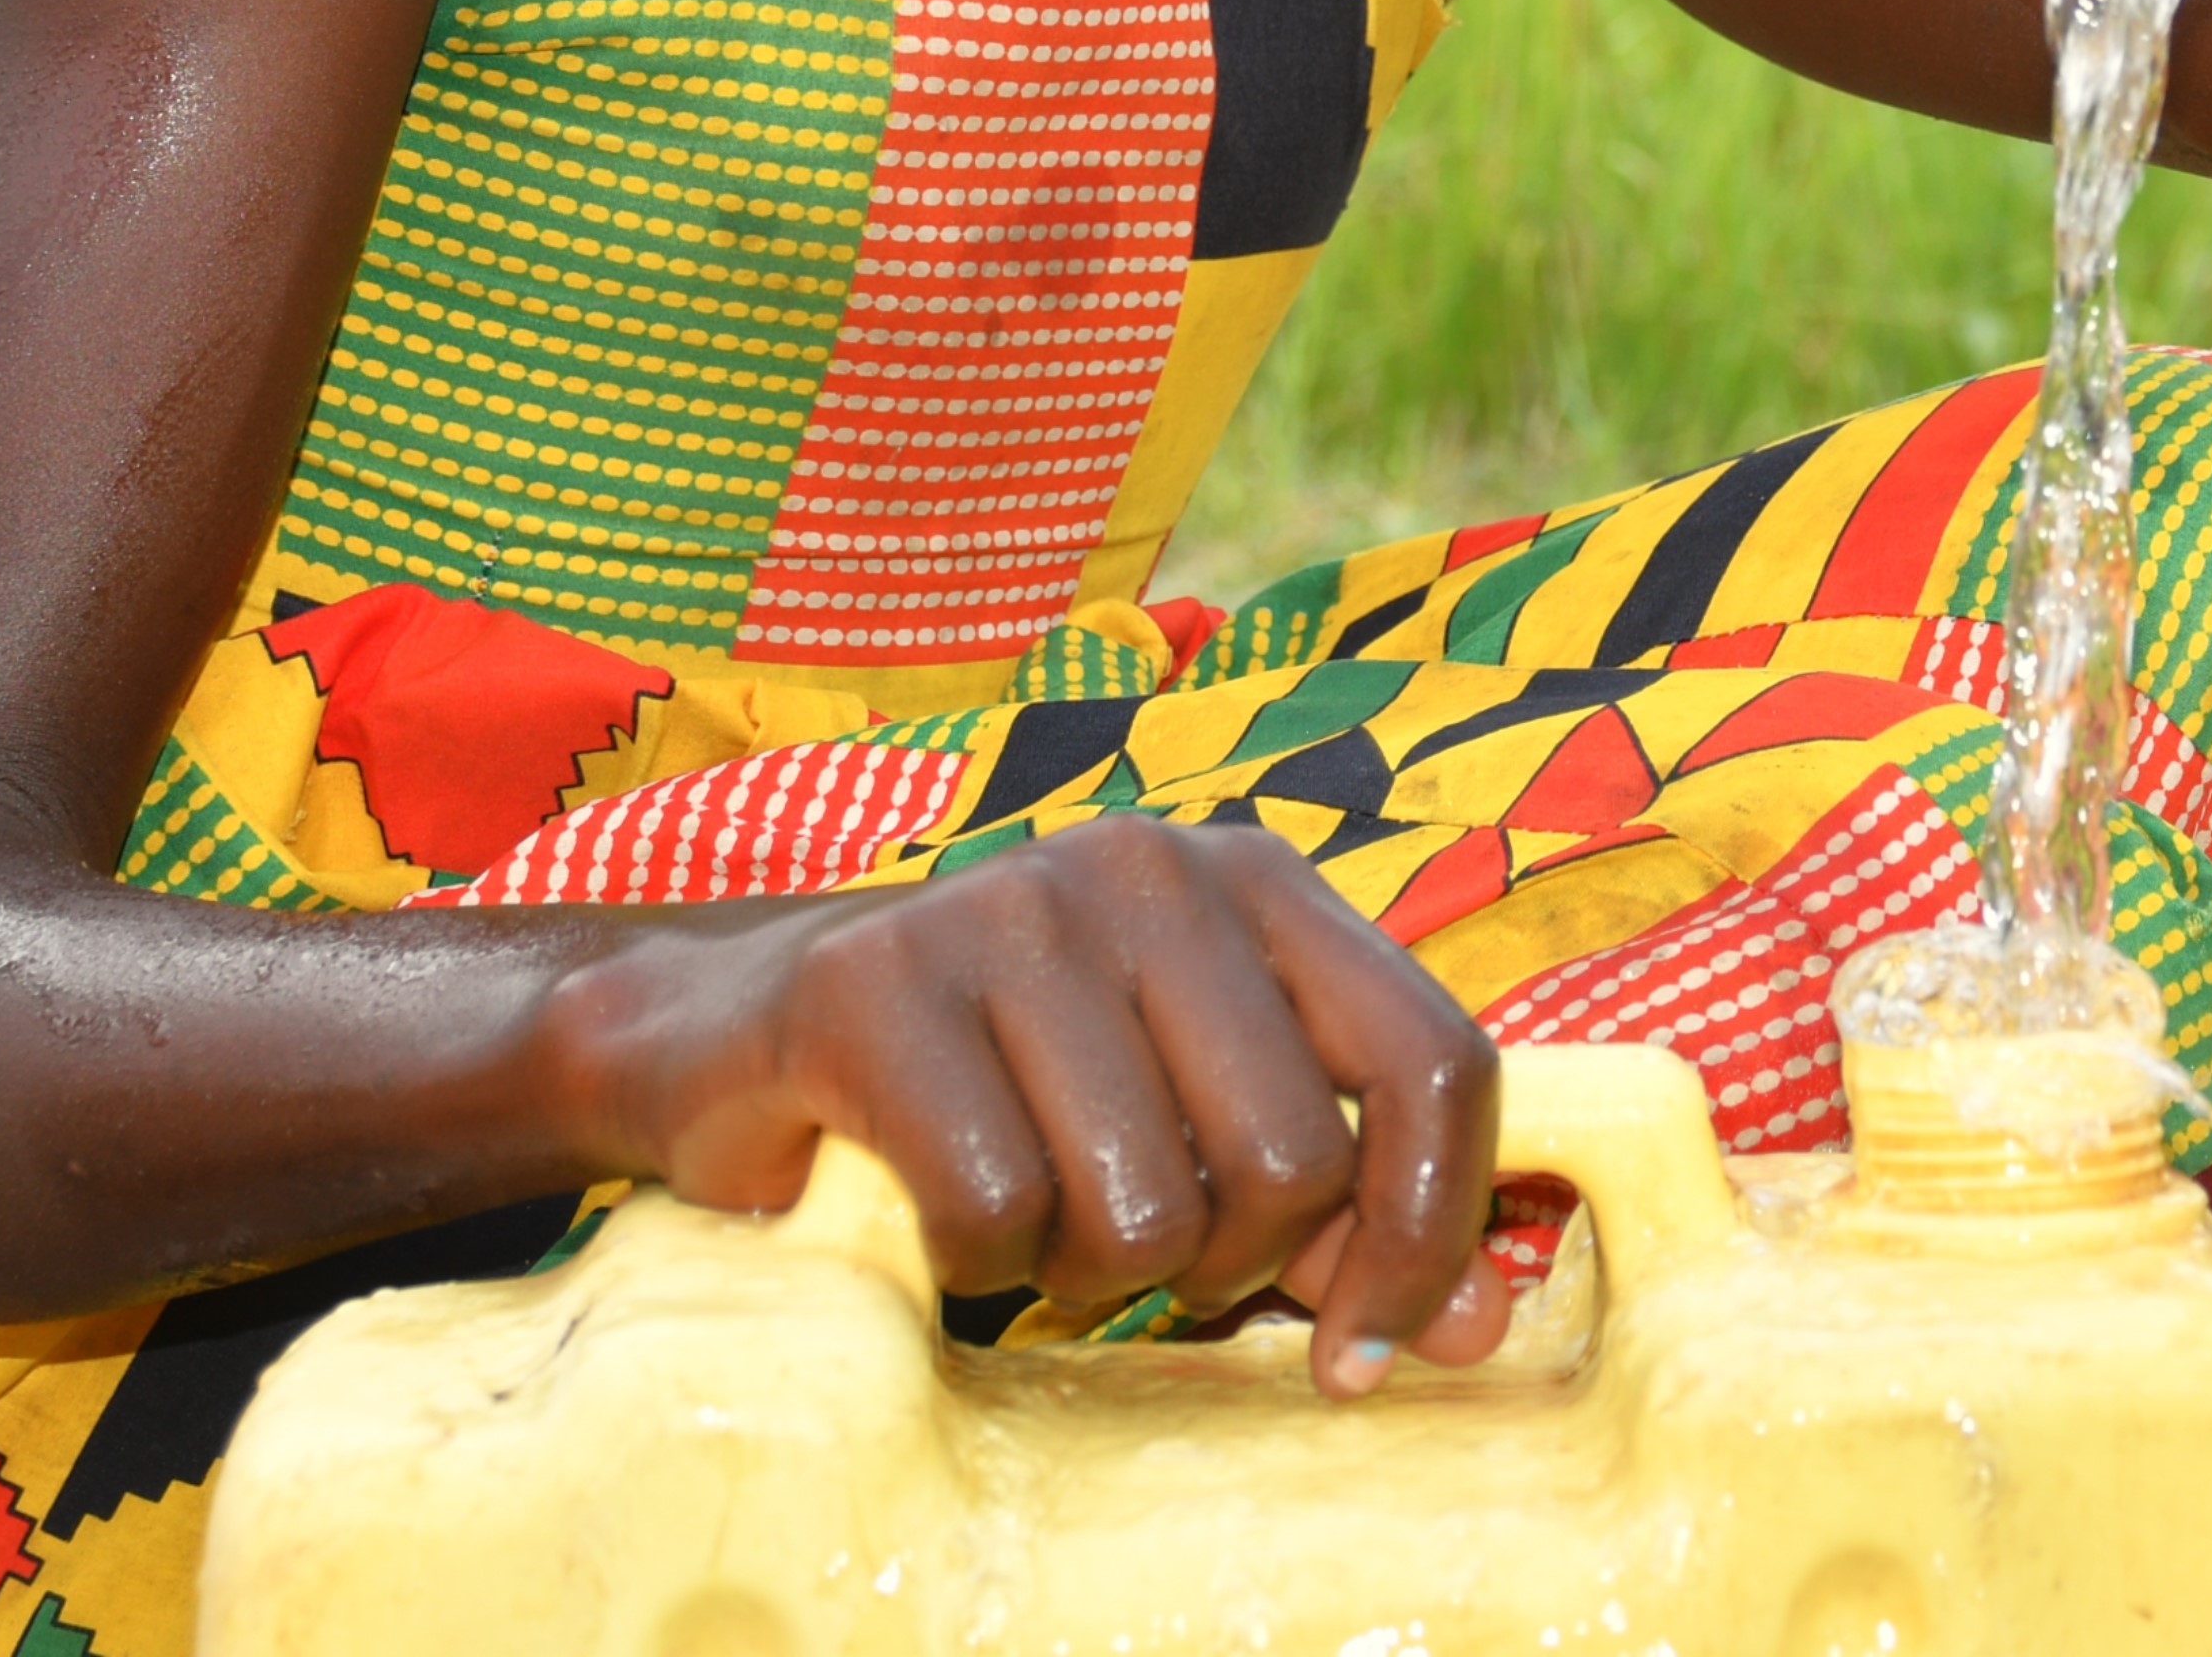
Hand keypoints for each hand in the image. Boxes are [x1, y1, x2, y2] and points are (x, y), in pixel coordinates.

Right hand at [544, 813, 1512, 1396]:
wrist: (733, 1040)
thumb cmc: (1004, 1091)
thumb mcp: (1195, 1135)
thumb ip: (1341, 1219)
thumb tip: (1478, 1334)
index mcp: (1261, 880)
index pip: (1435, 1061)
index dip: (1426, 1233)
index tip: (1361, 1346)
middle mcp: (1152, 865)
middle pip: (1293, 1163)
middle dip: (1218, 1266)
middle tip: (1122, 1249)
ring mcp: (1009, 907)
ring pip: (1147, 1208)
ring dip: (1081, 1272)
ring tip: (1026, 1216)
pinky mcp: (873, 983)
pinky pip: (993, 1208)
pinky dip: (966, 1259)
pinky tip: (930, 1207)